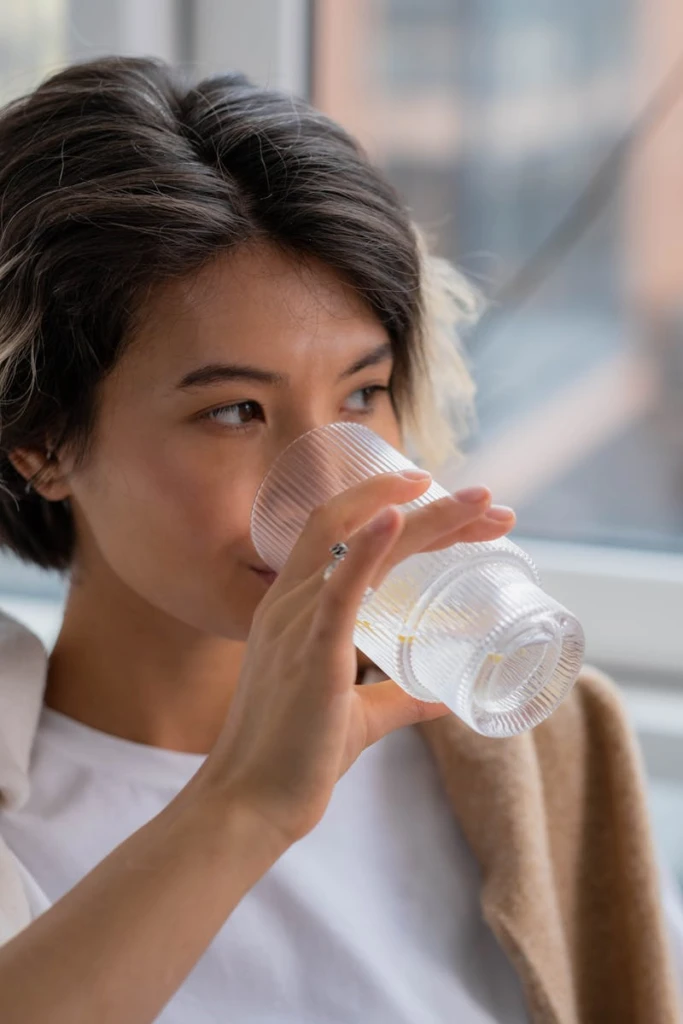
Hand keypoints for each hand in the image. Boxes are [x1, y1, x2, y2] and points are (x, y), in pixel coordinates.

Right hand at [200, 472, 513, 847]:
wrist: (249, 805)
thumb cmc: (292, 760)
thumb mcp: (354, 715)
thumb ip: (393, 698)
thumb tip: (439, 699)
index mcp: (292, 608)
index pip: (343, 534)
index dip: (394, 507)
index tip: (451, 505)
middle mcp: (289, 602)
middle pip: (354, 522)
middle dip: (425, 505)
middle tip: (487, 503)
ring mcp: (295, 623)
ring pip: (359, 543)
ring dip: (425, 518)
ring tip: (481, 505)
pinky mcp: (311, 653)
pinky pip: (339, 587)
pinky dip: (370, 547)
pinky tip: (399, 518)